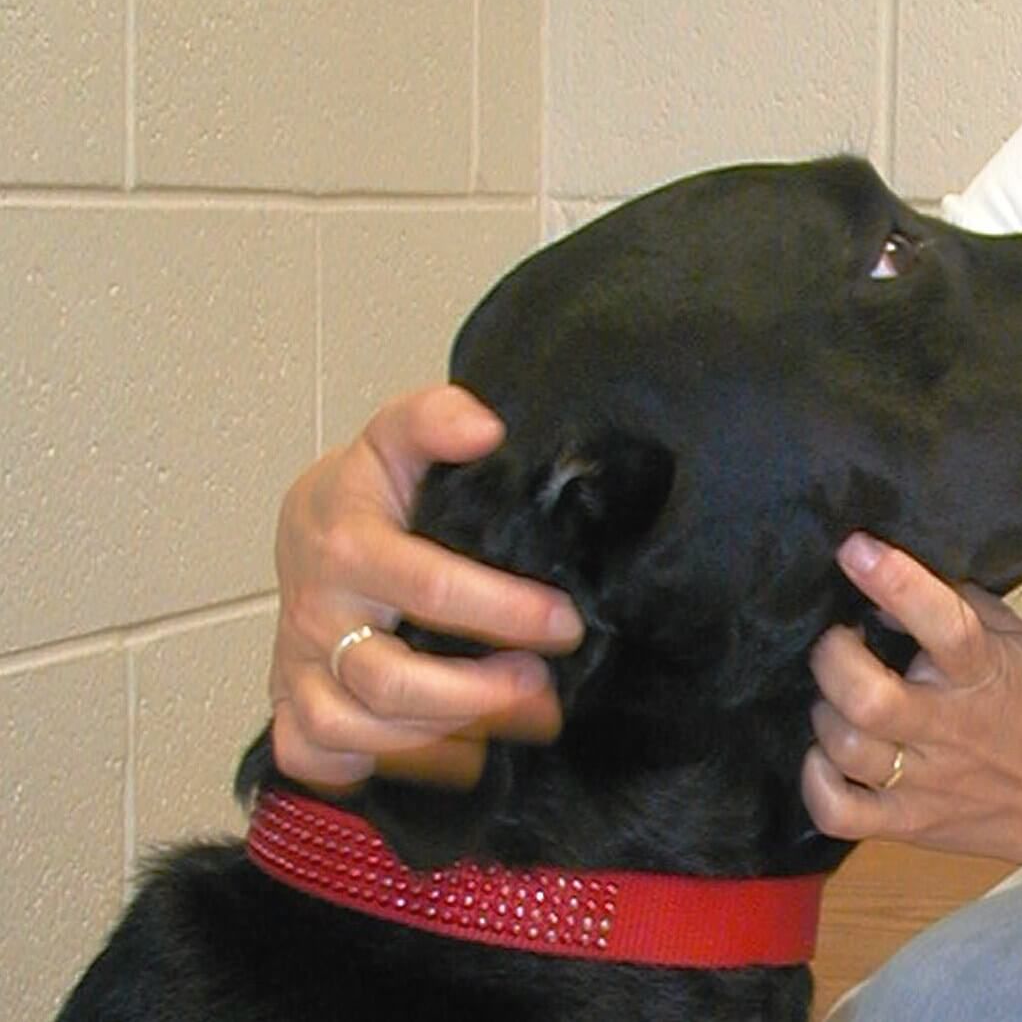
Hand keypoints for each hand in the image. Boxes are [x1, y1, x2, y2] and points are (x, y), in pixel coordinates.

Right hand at [268, 384, 583, 789]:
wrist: (307, 528)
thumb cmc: (372, 490)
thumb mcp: (399, 436)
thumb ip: (437, 418)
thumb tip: (485, 428)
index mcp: (346, 542)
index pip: (427, 586)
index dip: (503, 611)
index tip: (565, 623)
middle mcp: (316, 612)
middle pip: (388, 680)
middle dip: (478, 695)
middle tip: (544, 690)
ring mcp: (298, 665)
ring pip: (353, 729)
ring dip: (441, 739)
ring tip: (516, 721)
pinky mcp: (289, 705)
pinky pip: (315, 759)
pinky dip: (375, 770)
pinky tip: (444, 757)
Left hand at [801, 534, 1021, 873]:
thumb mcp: (1021, 641)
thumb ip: (963, 606)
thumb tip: (890, 591)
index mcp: (984, 672)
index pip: (944, 624)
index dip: (895, 581)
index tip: (856, 548)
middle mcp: (950, 727)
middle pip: (869, 699)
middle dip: (834, 657)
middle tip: (839, 641)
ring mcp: (927, 782)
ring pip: (846, 748)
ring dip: (825, 711)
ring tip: (839, 696)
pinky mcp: (908, 824)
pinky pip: (839, 813)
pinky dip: (816, 780)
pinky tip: (826, 754)